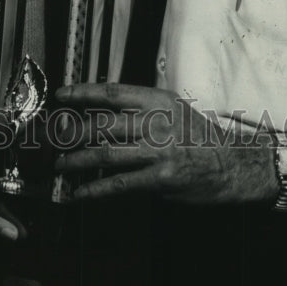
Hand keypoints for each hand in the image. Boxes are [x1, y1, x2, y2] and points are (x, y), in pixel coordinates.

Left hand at [54, 83, 274, 204]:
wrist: (233, 164)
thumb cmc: (200, 138)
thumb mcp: (174, 111)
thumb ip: (143, 111)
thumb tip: (102, 115)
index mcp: (158, 100)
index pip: (112, 92)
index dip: (82, 92)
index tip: (61, 96)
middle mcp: (156, 122)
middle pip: (102, 123)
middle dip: (72, 132)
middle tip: (53, 138)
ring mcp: (158, 151)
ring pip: (105, 153)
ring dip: (77, 160)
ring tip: (60, 165)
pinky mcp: (161, 178)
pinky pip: (119, 184)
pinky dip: (95, 189)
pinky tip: (80, 193)